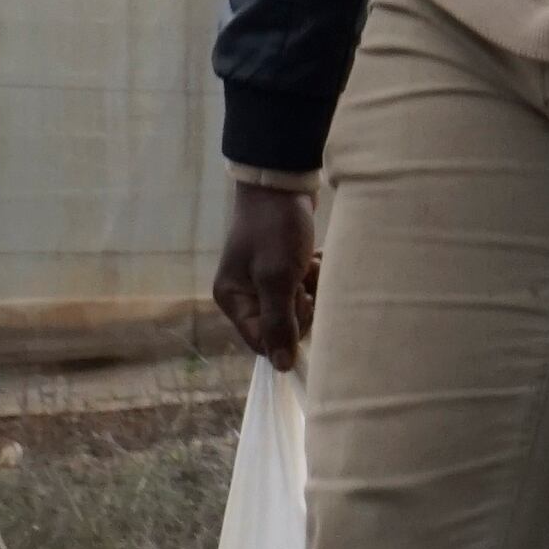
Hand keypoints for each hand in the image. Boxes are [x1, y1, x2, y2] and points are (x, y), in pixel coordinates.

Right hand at [212, 185, 318, 365]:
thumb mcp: (276, 277)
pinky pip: (305, 287)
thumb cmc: (276, 228)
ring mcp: (265, 280)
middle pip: (282, 327)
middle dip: (301, 306)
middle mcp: (246, 294)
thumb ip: (278, 323)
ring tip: (310, 263)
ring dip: (312, 288)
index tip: (300, 304)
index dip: (287, 332)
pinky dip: (314, 275)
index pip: (262, 342)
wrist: (283, 181)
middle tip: (302, 279)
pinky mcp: (284, 266)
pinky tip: (314, 257)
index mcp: (234, 299)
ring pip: (298, 307)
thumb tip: (281, 367)